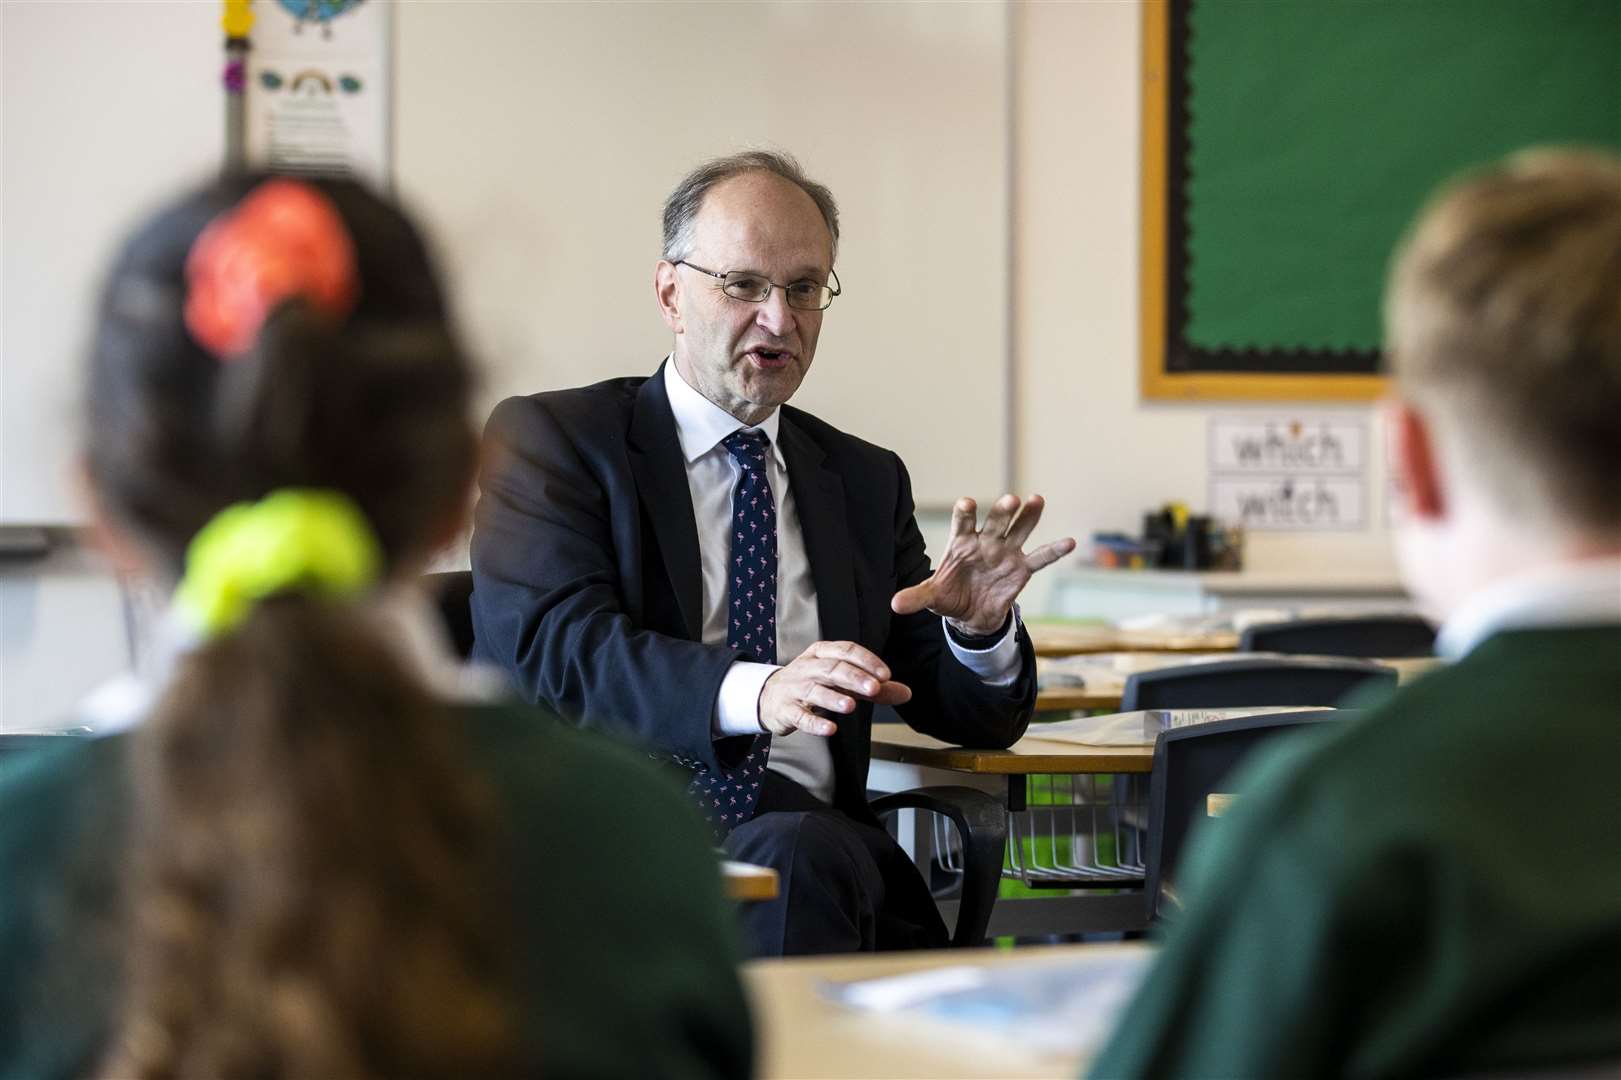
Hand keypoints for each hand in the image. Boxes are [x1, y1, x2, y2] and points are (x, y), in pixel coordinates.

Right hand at [757, 641, 912, 736]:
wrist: (768, 697)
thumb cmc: (811, 684)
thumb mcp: (842, 682)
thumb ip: (874, 688)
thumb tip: (907, 693)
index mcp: (822, 653)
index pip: (846, 650)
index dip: (866, 661)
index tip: (886, 674)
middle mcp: (808, 667)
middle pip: (832, 668)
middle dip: (854, 677)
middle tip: (874, 688)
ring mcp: (794, 688)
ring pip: (815, 690)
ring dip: (833, 698)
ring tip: (851, 705)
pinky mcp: (786, 710)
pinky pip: (800, 716)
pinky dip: (815, 723)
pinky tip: (830, 729)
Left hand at [890, 493, 1075, 634]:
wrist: (970, 615)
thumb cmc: (949, 597)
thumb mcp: (932, 597)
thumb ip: (916, 597)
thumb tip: (894, 605)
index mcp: (961, 543)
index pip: (963, 523)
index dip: (965, 513)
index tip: (967, 502)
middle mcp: (985, 542)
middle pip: (995, 522)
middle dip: (1002, 512)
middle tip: (1010, 500)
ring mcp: (1006, 553)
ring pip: (1019, 530)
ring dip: (1029, 516)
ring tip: (1037, 500)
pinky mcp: (1022, 569)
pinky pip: (1040, 558)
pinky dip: (1054, 551)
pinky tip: (1069, 541)